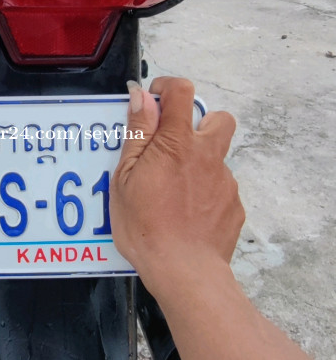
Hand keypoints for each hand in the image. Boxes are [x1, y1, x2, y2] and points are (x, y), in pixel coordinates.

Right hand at [109, 76, 244, 299]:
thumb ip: (138, 133)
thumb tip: (143, 98)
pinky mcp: (234, 205)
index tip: (154, 102)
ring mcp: (224, 181)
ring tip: (174, 191)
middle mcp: (207, 155)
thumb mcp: (125, 177)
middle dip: (200, 123)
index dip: (167, 88)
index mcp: (177, 143)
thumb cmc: (147, 227)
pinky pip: (220, 189)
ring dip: (199, 164)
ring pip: (217, 158)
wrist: (184, 270)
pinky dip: (205, 195)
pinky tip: (186, 214)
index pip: (182, 91)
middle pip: (219, 119)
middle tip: (174, 145)